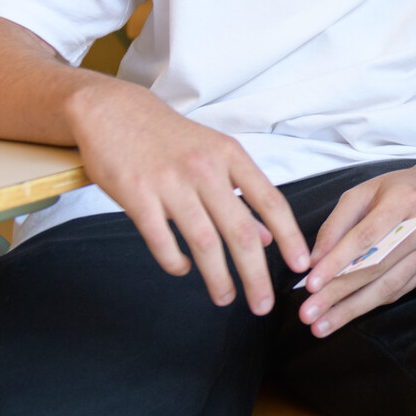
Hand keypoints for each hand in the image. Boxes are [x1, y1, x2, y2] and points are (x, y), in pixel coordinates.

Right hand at [66, 82, 309, 314]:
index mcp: (230, 155)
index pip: (271, 201)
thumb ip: (241, 193)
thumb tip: (268, 237)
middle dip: (256, 274)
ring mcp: (171, 182)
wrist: (113, 111)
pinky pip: (162, 241)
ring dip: (218, 278)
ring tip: (226, 298)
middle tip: (263, 305)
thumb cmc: (170, 137)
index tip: (301, 266)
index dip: (290, 237)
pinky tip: (183, 270)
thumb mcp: (214, 153)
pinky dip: (176, 262)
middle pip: (241, 231)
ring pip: (204, 242)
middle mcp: (205, 169)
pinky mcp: (137, 195)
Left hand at [293, 164, 415, 336]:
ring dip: (351, 309)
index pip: (366, 237)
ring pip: (388, 286)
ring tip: (322, 326)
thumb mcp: (365, 191)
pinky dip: (370, 303)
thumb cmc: (399, 189)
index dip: (337, 263)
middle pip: (375, 267)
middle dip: (338, 293)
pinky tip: (348, 313)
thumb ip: (337, 223)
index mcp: (403, 201)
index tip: (311, 284)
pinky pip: (398, 291)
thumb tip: (314, 260)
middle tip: (308, 314)